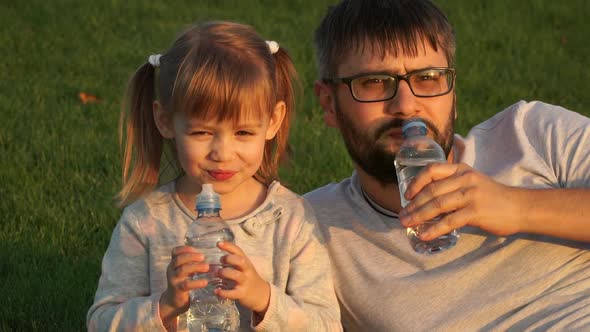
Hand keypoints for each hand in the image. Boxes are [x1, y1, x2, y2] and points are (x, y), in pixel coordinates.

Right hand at [159, 246, 208, 323]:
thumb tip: (209, 255)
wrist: (173, 301)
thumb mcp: (185, 271)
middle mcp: (171, 270)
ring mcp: (173, 280)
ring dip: (195, 267)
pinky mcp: (178, 290)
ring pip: (182, 270)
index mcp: (173, 263)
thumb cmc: (182, 282)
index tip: (197, 250)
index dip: (186, 249)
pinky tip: (205, 282)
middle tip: (203, 257)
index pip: (175, 251)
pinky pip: (186, 285)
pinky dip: (196, 282)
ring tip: (207, 267)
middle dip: (191, 256)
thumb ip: (192, 263)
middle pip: (178, 259)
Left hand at [215, 241, 270, 313]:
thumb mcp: (243, 267)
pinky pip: (232, 293)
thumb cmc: (247, 277)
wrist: (260, 294)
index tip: (218, 243)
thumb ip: (233, 260)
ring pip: (236, 275)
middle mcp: (247, 270)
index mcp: (246, 262)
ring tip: (216, 274)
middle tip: (220, 261)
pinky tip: (216, 290)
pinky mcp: (242, 294)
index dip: (229, 246)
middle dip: (229, 259)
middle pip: (241, 261)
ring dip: (224, 273)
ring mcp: (245, 282)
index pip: (238, 251)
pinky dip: (223, 292)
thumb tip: (217, 252)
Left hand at [398, 163, 522, 240]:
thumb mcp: (473, 182)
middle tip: (402, 216)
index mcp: (461, 169)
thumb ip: (453, 185)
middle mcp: (464, 179)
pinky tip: (425, 235)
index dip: (416, 182)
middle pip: (431, 190)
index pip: (432, 170)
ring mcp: (470, 195)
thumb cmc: (494, 197)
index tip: (407, 195)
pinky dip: (434, 229)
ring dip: (419, 216)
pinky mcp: (476, 212)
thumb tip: (426, 199)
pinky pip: (449, 221)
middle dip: (413, 205)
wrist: (520, 207)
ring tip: (407, 224)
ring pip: (437, 205)